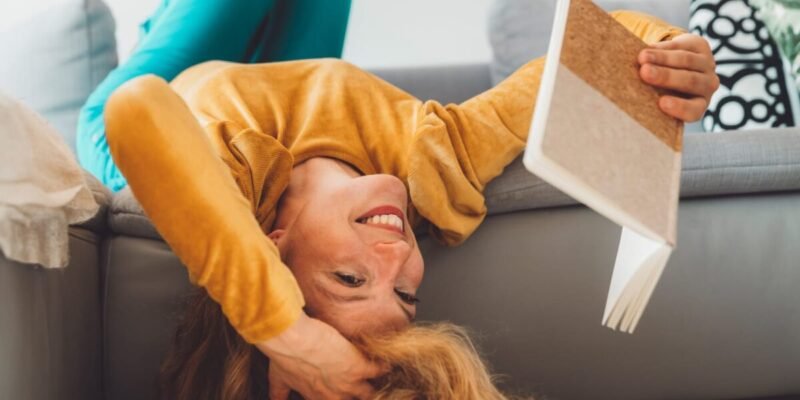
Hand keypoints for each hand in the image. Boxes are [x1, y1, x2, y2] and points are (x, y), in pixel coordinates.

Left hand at [257, 313, 385, 399]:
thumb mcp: (278, 378)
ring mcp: (349, 384)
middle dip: (360, 396)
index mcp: (317, 398)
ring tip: (379, 378)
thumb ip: (278, 393)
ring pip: (369, 393)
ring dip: (373, 386)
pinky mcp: (359, 367)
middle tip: (364, 390)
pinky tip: (384, 360)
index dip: (340, 398)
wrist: (293, 341)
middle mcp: (335, 396)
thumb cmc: (283, 356)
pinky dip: (383, 365)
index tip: (343, 394)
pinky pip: (379, 370)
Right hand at [638, 33, 719, 121]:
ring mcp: (707, 65)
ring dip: (662, 58)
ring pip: (687, 60)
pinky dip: (663, 47)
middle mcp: (707, 87)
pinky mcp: (701, 46)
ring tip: (642, 58)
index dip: (680, 107)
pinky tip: (648, 49)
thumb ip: (651, 102)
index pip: (693, 110)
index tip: (662, 103)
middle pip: (689, 81)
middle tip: (644, 73)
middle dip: (665, 76)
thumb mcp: (659, 101)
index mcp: (698, 106)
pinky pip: (682, 46)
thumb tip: (627, 98)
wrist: (677, 67)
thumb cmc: (662, 91)